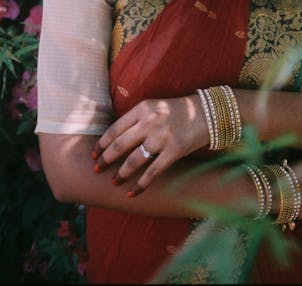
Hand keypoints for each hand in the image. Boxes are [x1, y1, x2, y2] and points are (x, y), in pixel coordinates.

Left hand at [91, 95, 208, 194]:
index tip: (94, 154)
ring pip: (134, 160)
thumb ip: (137, 119)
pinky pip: (153, 172)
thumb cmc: (177, 111)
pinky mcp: (175, 150)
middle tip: (97, 170)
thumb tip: (113, 139)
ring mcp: (163, 136)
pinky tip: (132, 193)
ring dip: (121, 174)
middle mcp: (151, 121)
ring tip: (114, 182)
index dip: (101, 144)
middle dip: (106, 160)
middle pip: (120, 145)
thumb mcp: (155, 107)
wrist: (207, 112)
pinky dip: (141, 185)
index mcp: (143, 108)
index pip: (115, 129)